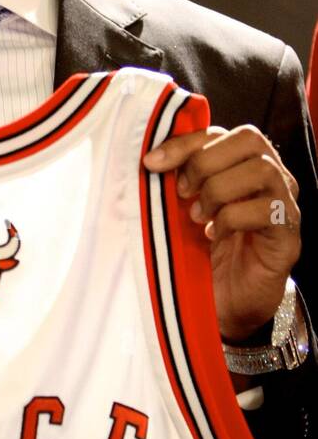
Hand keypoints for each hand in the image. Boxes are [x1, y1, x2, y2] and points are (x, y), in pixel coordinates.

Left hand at [143, 124, 300, 341]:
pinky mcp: (287, 235)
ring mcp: (284, 205)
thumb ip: (178, 183)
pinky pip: (265, 210)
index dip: (184, 143)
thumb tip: (151, 160)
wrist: (227, 305)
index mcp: (244, 166)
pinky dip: (232, 219)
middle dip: (206, 162)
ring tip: (199, 217)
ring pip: (261, 170)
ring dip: (220, 190)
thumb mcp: (184, 212)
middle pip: (250, 139)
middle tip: (183, 194)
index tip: (152, 162)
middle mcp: (272, 178)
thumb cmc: (205, 255)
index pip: (220, 133)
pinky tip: (215, 235)